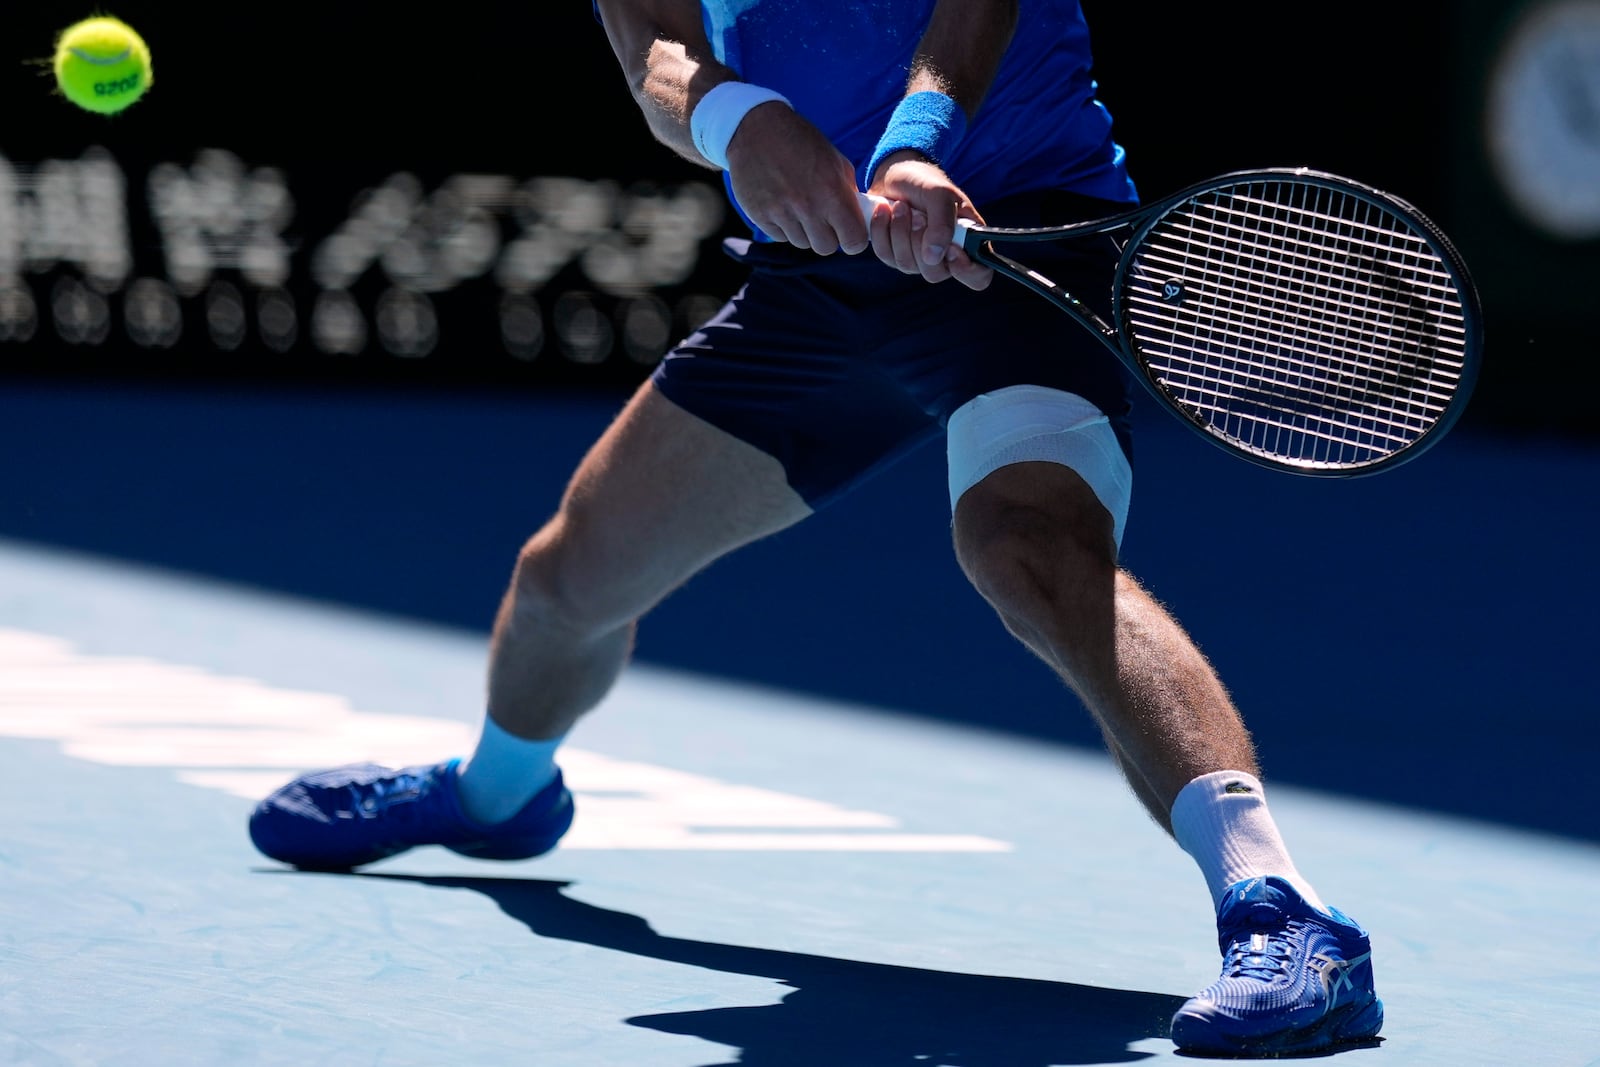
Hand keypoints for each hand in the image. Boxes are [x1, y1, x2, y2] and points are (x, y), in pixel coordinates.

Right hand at [724, 103, 870, 254]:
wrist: (755, 128)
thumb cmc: (800, 141)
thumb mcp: (834, 159)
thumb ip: (848, 192)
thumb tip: (859, 217)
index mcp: (832, 191)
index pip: (854, 241)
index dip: (854, 240)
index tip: (849, 232)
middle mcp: (807, 206)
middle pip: (825, 248)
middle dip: (827, 237)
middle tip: (822, 219)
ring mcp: (781, 213)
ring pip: (802, 243)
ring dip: (804, 231)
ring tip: (799, 206)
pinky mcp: (759, 216)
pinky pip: (779, 237)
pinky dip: (783, 227)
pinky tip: (781, 205)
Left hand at [865, 153, 991, 289]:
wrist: (897, 176)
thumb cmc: (925, 182)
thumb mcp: (939, 192)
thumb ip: (943, 223)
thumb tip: (934, 256)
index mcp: (967, 243)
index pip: (979, 276)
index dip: (967, 271)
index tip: (952, 250)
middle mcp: (945, 257)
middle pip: (934, 274)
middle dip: (920, 242)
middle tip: (918, 216)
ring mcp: (919, 259)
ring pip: (907, 264)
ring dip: (900, 232)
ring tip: (900, 206)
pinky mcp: (895, 255)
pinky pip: (885, 255)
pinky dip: (882, 231)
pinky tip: (884, 211)